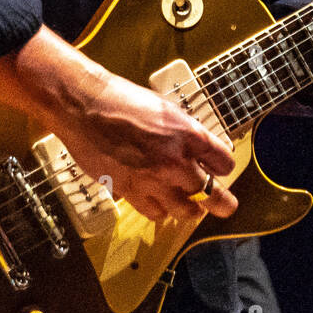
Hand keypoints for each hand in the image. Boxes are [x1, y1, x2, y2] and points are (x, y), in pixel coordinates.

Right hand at [3, 27, 237, 222]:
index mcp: (189, 134)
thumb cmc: (122, 100)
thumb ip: (185, 133)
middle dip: (222, 202)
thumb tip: (197, 150)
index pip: (224, 162)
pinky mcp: (131, 191)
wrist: (86, 107)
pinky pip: (155, 212)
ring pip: (185, 211)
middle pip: (212, 194)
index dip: (224, 167)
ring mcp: (153, 179)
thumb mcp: (165, 109)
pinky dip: (160, 210)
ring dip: (191, 210)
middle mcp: (176, 160)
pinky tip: (160, 203)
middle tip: (226, 206)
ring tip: (191, 207)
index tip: (221, 169)